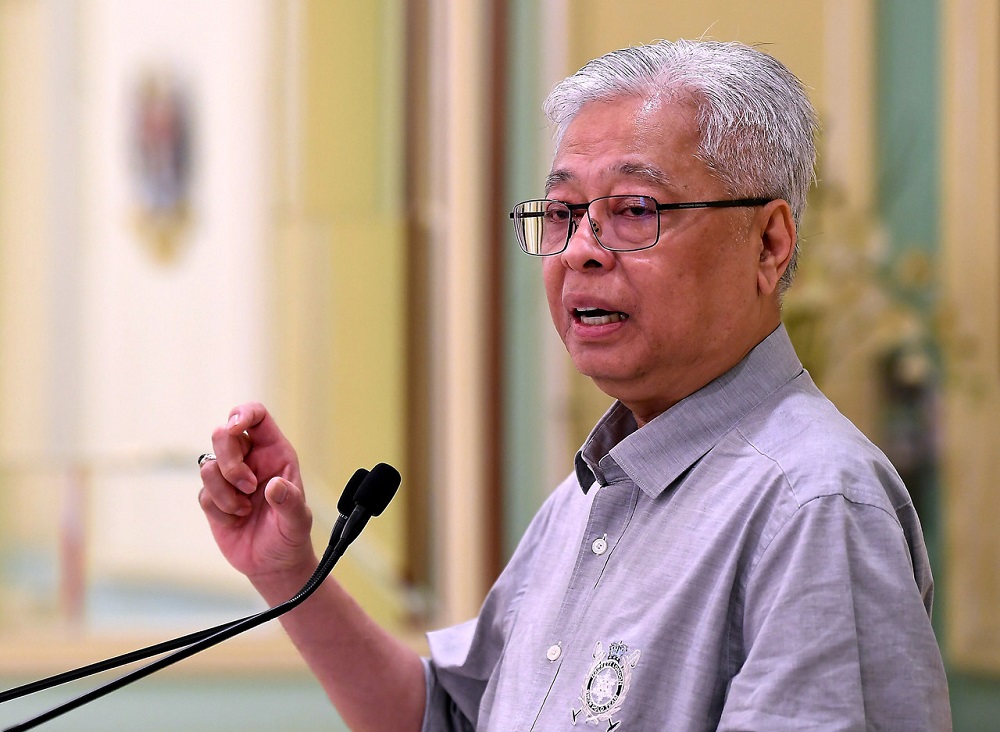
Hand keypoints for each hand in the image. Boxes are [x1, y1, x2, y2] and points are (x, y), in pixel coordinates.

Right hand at [198, 402, 314, 588]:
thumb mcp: (298, 522)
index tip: (235, 428)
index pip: (256, 416)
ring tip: (245, 509)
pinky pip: (204, 493)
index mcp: (275, 453)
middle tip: (249, 487)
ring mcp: (229, 478)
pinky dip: (219, 509)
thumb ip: (291, 503)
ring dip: (224, 491)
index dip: (242, 414)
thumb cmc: (291, 536)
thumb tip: (274, 485)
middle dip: (230, 462)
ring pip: (208, 465)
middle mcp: (251, 460)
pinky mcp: (213, 498)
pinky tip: (236, 520)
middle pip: (223, 434)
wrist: (273, 564)